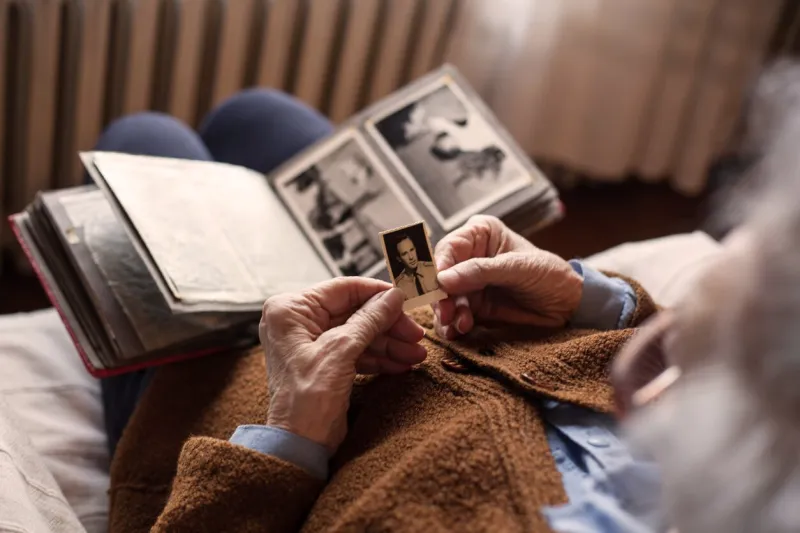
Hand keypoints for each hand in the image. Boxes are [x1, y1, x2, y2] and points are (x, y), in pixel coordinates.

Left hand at [259, 278, 425, 453]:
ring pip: (358, 333)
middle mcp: (297, 322)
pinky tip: (400, 364)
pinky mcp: (323, 363)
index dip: (378, 293)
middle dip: (388, 325)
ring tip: (415, 354)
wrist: (299, 446)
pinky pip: (355, 351)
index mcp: (290, 310)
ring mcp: (310, 343)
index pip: (343, 289)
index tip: (405, 299)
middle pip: (354, 312)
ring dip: (388, 344)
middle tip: (415, 334)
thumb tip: (393, 296)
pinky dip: (378, 357)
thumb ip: (369, 319)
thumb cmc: (305, 400)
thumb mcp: (341, 351)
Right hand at [433, 215, 582, 338]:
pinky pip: (453, 316)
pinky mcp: (473, 307)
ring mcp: (469, 284)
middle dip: (440, 296)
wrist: (569, 306)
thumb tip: (443, 279)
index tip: (438, 286)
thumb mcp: (518, 268)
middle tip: (446, 313)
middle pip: (440, 276)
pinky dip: (452, 325)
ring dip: (447, 313)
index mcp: (480, 234)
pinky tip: (459, 331)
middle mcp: (469, 257)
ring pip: (443, 299)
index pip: (449, 248)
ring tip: (460, 325)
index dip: (438, 267)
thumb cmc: (550, 275)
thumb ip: (481, 271)